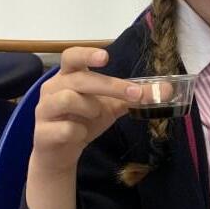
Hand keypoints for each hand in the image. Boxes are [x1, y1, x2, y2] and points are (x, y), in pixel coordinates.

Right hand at [30, 47, 142, 176]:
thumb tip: (167, 90)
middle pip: (79, 80)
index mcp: (68, 77)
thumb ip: (134, 97)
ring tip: (94, 116)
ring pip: (67, 99)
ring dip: (89, 109)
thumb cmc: (84, 121)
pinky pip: (65, 128)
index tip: (105, 56)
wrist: (61, 153)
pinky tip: (79, 134)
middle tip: (134, 95)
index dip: (87, 54)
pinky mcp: (42, 132)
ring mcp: (44, 109)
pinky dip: (78, 132)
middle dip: (109, 86)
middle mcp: (52, 88)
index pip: (72, 57)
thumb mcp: (110, 107)